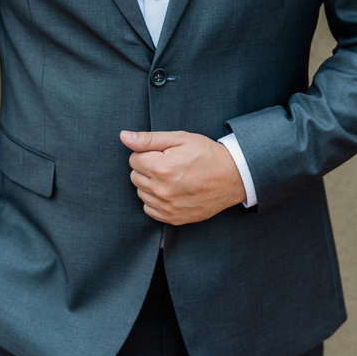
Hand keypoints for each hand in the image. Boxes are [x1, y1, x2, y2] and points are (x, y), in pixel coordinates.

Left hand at [120, 130, 245, 224]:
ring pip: (141, 193)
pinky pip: (149, 210)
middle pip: (135, 176)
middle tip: (167, 163)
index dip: (147, 153)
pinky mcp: (174, 218)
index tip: (162, 153)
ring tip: (171, 176)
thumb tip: (124, 137)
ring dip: (150, 184)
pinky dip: (155, 200)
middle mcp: (162, 190)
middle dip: (146, 167)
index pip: (133, 159)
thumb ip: (149, 139)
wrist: (233, 176)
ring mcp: (168, 207)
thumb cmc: (206, 154)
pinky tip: (170, 191)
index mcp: (161, 168)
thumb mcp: (180, 138)